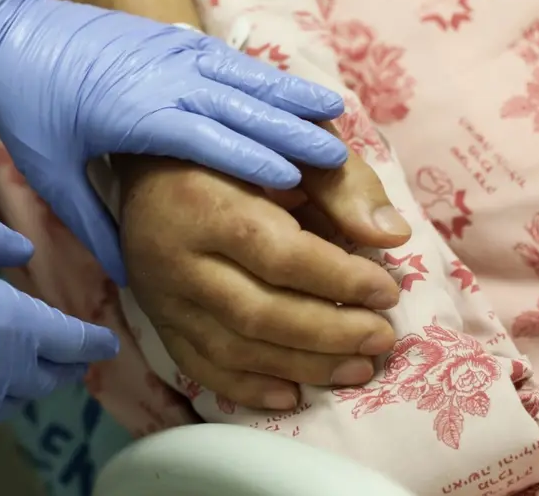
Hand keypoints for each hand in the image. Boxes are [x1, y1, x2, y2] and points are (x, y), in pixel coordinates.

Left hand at [0, 0, 348, 284]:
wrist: (8, 30)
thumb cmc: (27, 105)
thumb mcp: (51, 172)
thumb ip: (95, 223)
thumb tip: (132, 276)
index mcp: (130, 112)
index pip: (201, 138)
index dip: (248, 159)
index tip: (294, 182)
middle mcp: (158, 77)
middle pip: (233, 105)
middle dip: (285, 131)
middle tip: (336, 156)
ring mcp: (166, 51)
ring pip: (238, 77)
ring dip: (285, 98)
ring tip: (331, 118)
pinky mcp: (169, 37)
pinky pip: (227, 57)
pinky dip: (264, 73)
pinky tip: (290, 87)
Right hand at [0, 198, 118, 439]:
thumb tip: (23, 256)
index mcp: (6, 323)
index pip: (68, 340)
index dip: (92, 341)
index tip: (107, 343)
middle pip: (42, 379)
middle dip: (60, 367)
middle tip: (67, 358)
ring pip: (3, 403)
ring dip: (17, 385)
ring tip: (17, 370)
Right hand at [117, 145, 410, 409]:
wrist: (148, 158)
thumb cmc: (233, 146)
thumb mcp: (290, 142)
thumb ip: (342, 183)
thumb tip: (390, 237)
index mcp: (205, 203)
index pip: (279, 255)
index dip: (339, 280)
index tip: (387, 290)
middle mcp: (173, 256)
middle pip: (257, 313)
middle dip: (329, 334)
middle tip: (381, 339)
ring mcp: (160, 294)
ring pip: (232, 349)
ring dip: (301, 368)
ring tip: (357, 368)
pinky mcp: (155, 318)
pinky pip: (199, 367)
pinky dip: (247, 388)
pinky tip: (293, 395)